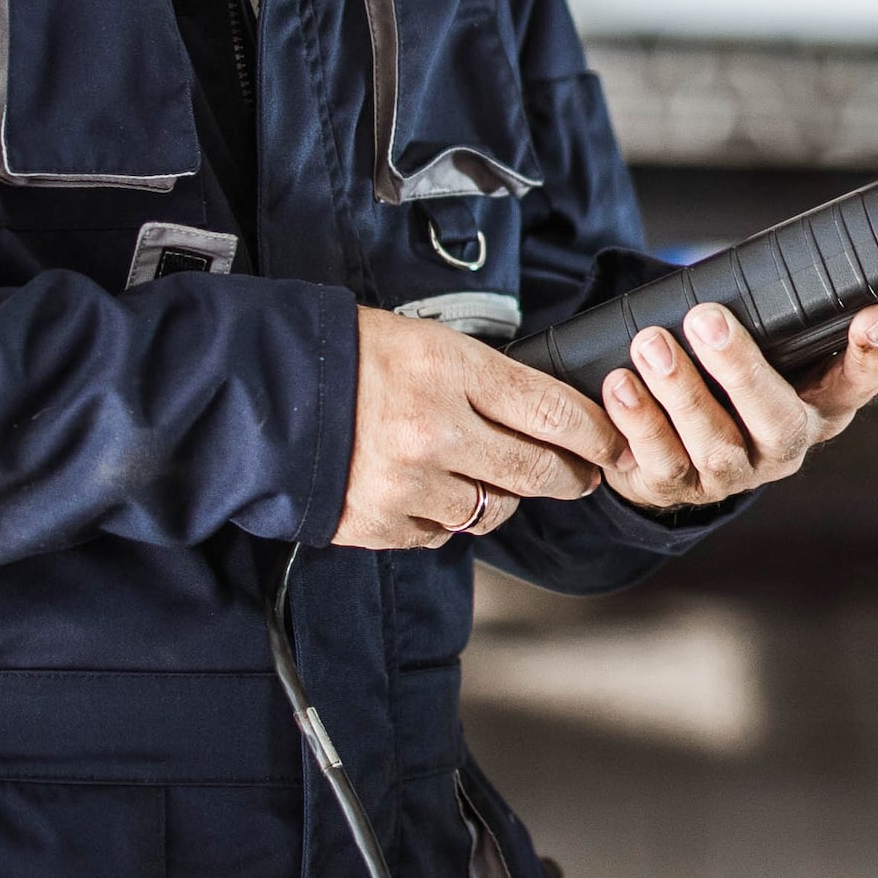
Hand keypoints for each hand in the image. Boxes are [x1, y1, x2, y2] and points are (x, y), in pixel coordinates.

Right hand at [343, 304, 622, 548]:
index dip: (595, 433)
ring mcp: (405, 484)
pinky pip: (442, 534)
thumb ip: (490, 381)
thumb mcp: (430, 343)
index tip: (611, 443)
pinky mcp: (378, 524)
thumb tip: (553, 417)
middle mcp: (432, 432)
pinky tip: (438, 491)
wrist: (266, 392)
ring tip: (499, 479)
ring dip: (506, 497)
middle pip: (536, 470)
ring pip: (493, 511)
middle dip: (571, 476)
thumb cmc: (353, 358)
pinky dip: (450, 517)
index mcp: (449, 371)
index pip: (553, 412)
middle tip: (582, 474)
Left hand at [597, 304, 877, 514]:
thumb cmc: (719, 379)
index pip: (860, 383)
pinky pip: (656, 462)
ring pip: (713, 445)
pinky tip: (617, 388)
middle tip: (706, 319)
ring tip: (648, 344)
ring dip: (678, 393)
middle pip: (777, 420)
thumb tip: (745, 264)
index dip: (873, 356)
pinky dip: (633, 423)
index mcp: (816, 405)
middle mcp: (781, 446)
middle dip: (740, 369)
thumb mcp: (759, 350)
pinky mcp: (675, 488)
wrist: (667, 449)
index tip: (871, 316)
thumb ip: (765, 319)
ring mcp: (731, 474)